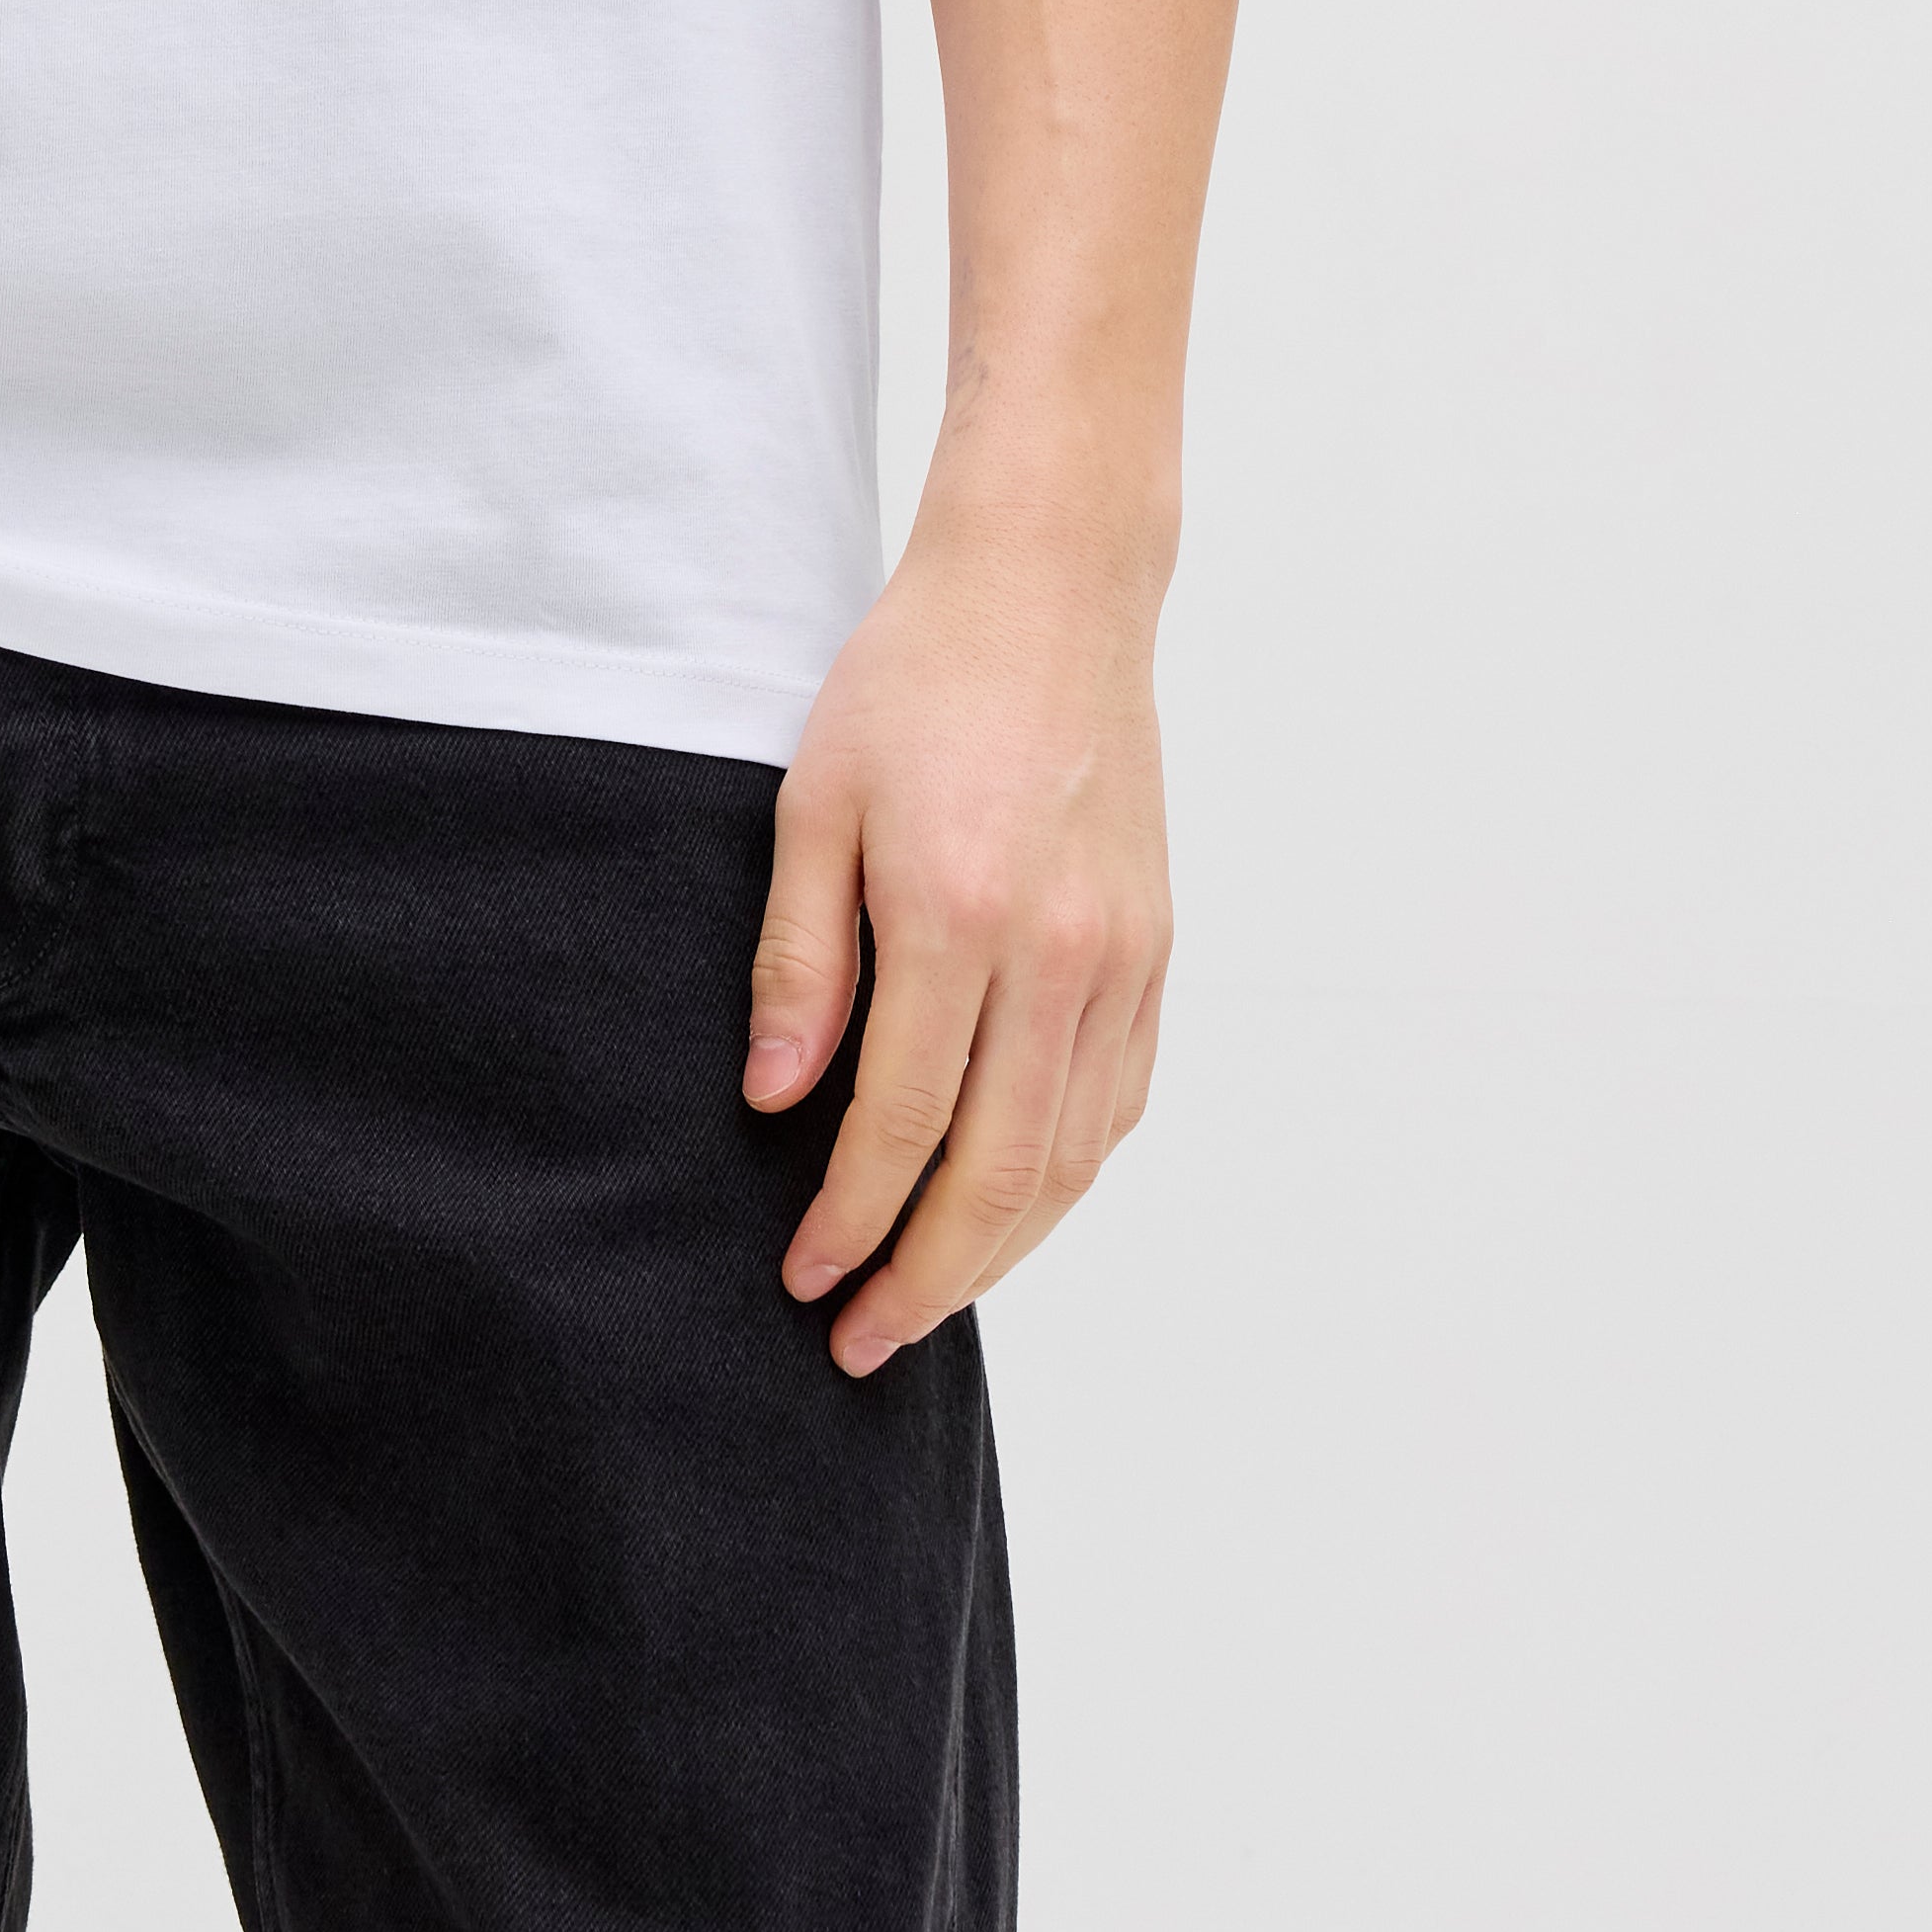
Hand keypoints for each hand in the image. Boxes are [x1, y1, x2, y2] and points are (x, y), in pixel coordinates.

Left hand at [741, 507, 1173, 1370]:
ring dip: (1002, 1248)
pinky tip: (1013, 1205)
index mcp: (960, 913)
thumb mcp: (815, 800)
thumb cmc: (913, 682)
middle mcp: (1059, 952)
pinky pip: (1117, 1102)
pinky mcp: (1156, 948)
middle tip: (860, 1340)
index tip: (802, 1279)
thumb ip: (800, 961)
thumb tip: (775, 1104)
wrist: (1049, 592)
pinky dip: (1066, 1175)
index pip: (904, 1124)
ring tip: (928, 1294)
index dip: (850, 1219)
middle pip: (1001, 1173)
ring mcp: (1122, 956)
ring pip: (1072, 1156)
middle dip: (926, 1276)